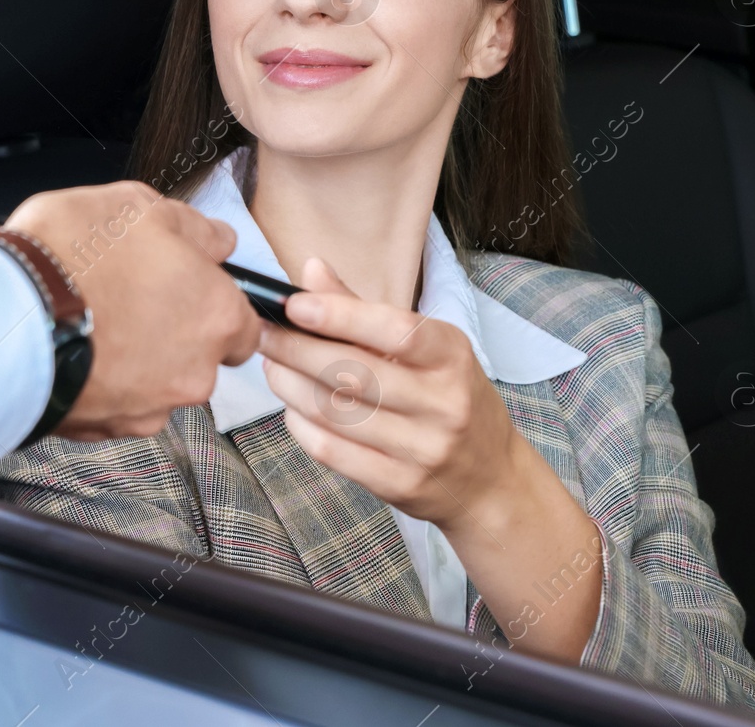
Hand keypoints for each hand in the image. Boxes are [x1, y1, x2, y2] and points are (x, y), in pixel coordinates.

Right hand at [5, 182, 259, 440]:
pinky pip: (111, 405)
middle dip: (170, 333)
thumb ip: (193, 228)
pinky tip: (71, 349)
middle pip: (198, 357)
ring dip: (132, 360)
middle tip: (128, 298)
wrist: (4, 317)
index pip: (245, 325)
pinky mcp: (103, 430)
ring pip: (154, 384)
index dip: (213, 303)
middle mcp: (194, 372)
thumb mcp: (138, 207)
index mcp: (217, 316)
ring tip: (91, 322)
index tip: (187, 289)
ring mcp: (148, 408)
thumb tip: (215, 240)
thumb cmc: (72, 257)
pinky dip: (98, 381)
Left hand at [256, 258, 524, 529]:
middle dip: (297, 349)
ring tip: (271, 365)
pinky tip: (291, 407)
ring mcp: (424, 448)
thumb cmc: (449, 399)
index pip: (396, 330)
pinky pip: (334, 452)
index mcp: (452, 356)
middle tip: (263, 332)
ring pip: (337, 412)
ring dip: (291, 385)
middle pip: (355, 372)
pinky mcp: (401, 485)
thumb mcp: (428, 349)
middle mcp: (444, 403)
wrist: (490, 479)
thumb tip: (311, 270)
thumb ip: (365, 311)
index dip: (339, 315)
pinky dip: (301, 425)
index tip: (293, 304)